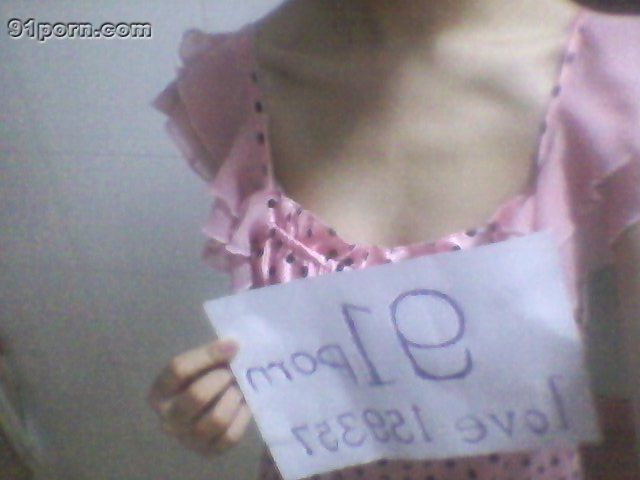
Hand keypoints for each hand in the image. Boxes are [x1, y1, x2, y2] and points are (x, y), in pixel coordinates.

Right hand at [147, 339, 251, 456]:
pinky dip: (242, 416)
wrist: (211, 407)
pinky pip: (230, 436)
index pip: (178, 369)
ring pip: (216, 419)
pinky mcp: (209, 451)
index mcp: (159, 392)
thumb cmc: (204, 378)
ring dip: (233, 398)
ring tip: (239, 387)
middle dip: (221, 379)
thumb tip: (233, 346)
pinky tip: (245, 403)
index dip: (209, 355)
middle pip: (197, 396)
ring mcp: (188, 439)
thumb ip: (211, 353)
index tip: (233, 346)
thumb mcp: (200, 363)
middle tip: (233, 372)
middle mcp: (168, 418)